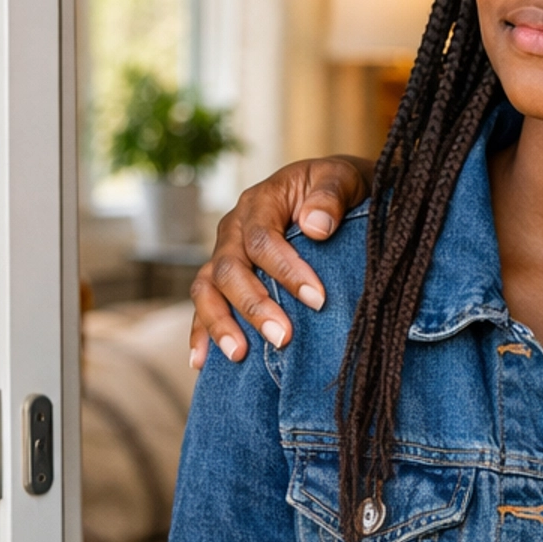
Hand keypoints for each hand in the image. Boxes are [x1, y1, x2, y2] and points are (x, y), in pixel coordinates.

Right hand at [188, 159, 371, 365]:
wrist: (329, 192)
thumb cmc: (337, 187)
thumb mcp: (342, 179)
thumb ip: (330, 196)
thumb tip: (315, 227)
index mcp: (261, 202)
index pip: (263, 239)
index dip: (287, 270)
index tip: (318, 299)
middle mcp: (234, 228)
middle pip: (230, 269)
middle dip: (254, 306)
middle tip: (283, 337)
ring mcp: (224, 253)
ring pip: (207, 288)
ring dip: (221, 323)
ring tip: (238, 355)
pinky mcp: (223, 277)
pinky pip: (203, 304)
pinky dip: (200, 332)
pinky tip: (201, 363)